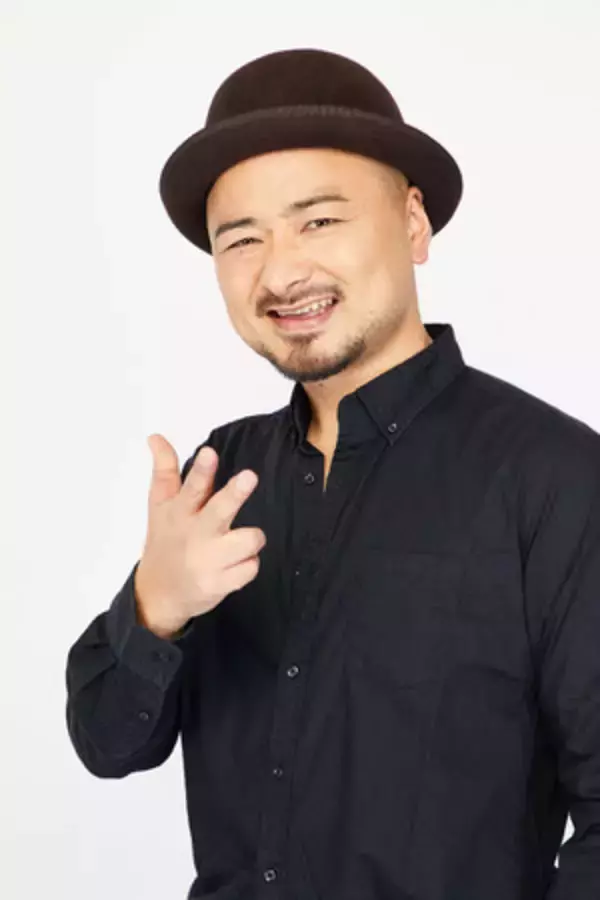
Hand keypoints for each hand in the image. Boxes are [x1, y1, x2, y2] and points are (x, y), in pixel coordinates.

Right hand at [134, 434, 265, 638]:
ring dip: (252, 537)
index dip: (202, 470)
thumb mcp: (159, 505)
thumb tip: (155, 436)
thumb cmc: (166, 540)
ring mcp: (209, 561)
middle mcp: (196, 534)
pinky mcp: (222, 584)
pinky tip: (236, 564)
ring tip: (244, 538)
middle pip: (219, 510)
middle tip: (249, 476)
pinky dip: (249, 564)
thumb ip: (164, 469)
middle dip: (235, 493)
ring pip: (249, 540)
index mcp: (180, 512)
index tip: (210, 453)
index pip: (191, 488)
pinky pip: (252, 567)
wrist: (159, 594)